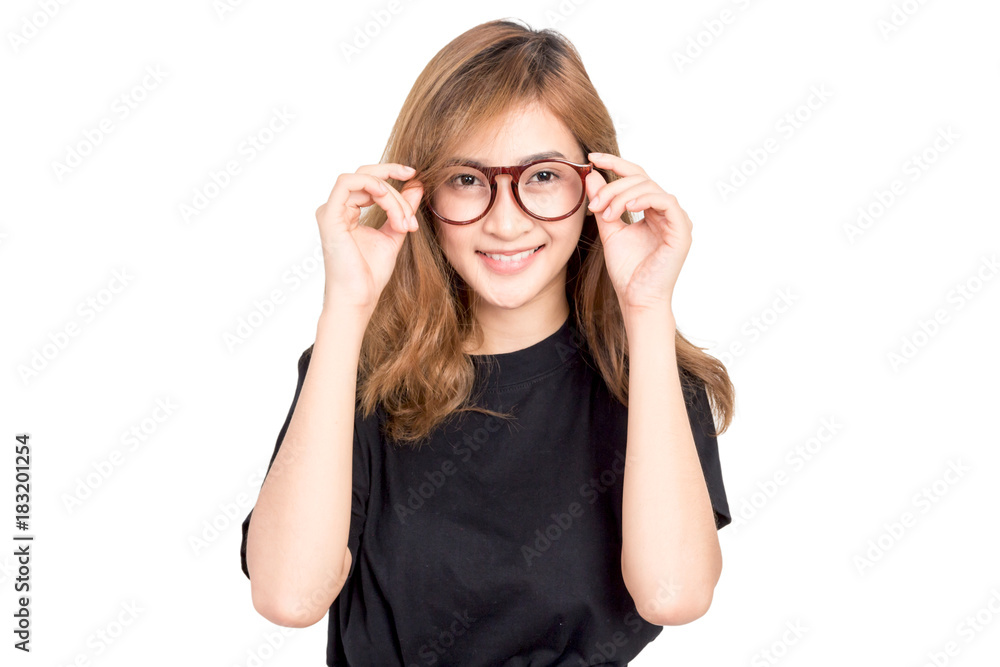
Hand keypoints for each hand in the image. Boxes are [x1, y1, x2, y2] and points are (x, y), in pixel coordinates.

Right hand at [315, 162, 422, 314]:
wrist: (359, 297)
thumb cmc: (371, 273)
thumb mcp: (395, 233)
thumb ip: (403, 209)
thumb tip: (417, 185)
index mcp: (348, 211)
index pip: (369, 180)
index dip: (392, 173)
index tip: (414, 177)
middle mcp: (337, 208)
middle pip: (366, 174)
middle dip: (394, 182)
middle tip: (414, 203)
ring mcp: (331, 211)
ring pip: (363, 180)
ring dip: (390, 196)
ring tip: (404, 223)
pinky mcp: (329, 216)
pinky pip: (348, 183)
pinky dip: (374, 188)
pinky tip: (390, 207)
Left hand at [584, 152, 691, 315]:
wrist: (637, 298)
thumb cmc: (627, 270)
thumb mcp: (609, 229)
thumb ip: (603, 203)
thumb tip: (592, 175)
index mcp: (653, 209)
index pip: (636, 176)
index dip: (615, 163)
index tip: (591, 158)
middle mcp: (667, 211)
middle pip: (641, 179)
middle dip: (613, 187)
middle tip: (595, 205)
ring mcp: (677, 219)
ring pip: (650, 187)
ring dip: (622, 196)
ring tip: (606, 214)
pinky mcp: (681, 229)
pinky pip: (665, 201)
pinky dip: (643, 199)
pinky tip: (626, 209)